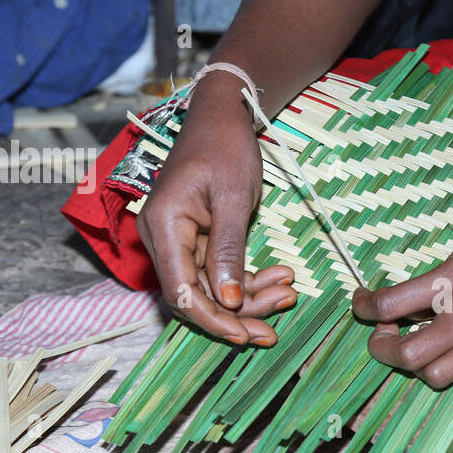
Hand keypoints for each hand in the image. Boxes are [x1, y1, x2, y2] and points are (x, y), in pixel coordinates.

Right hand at [136, 79, 296, 343]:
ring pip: (210, 288)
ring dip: (249, 298)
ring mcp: (178, 240)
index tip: (245, 335)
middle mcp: (163, 238)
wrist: (221, 116)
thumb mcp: (234, 197)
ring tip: (289, 293)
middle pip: (195, 295)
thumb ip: (228, 251)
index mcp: (165, 226)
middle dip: (237, 314)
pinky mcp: (195, 240)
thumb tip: (229, 301)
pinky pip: (218, 271)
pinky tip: (280, 277)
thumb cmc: (225, 147)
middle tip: (275, 329)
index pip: (181, 291)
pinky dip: (248, 279)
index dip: (212, 320)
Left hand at [351, 205, 452, 392]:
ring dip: (420, 363)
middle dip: (385, 347)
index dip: (364, 306)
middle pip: (406, 354)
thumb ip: (439, 278)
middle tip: (386, 335)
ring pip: (435, 377)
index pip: (388, 304)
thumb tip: (414, 303)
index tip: (362, 303)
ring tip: (425, 346)